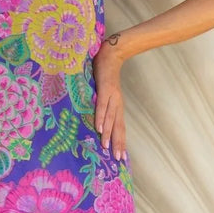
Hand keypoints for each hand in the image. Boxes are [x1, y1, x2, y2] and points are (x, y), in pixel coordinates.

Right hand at [92, 36, 126, 159]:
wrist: (111, 52)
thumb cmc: (105, 72)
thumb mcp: (104, 91)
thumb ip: (101, 104)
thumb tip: (93, 117)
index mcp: (116, 105)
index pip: (119, 127)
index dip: (120, 142)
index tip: (120, 157)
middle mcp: (116, 103)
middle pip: (118, 127)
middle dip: (118, 144)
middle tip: (118, 159)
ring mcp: (111, 97)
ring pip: (111, 119)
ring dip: (109, 135)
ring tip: (107, 148)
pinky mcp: (105, 89)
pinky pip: (102, 106)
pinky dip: (101, 117)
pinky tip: (100, 128)